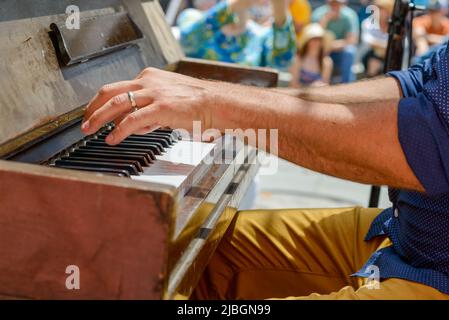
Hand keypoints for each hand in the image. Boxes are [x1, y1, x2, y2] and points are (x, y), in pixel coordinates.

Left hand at [81, 68, 215, 144]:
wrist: (217, 104)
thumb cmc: (196, 104)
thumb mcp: (167, 101)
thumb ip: (148, 110)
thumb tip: (133, 124)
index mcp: (149, 77)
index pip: (117, 87)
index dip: (101, 101)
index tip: (93, 112)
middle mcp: (148, 81)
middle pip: (110, 91)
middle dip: (92, 108)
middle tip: (84, 122)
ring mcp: (155, 93)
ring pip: (117, 103)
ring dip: (99, 117)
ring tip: (90, 130)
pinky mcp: (162, 107)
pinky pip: (133, 119)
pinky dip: (119, 130)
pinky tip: (113, 138)